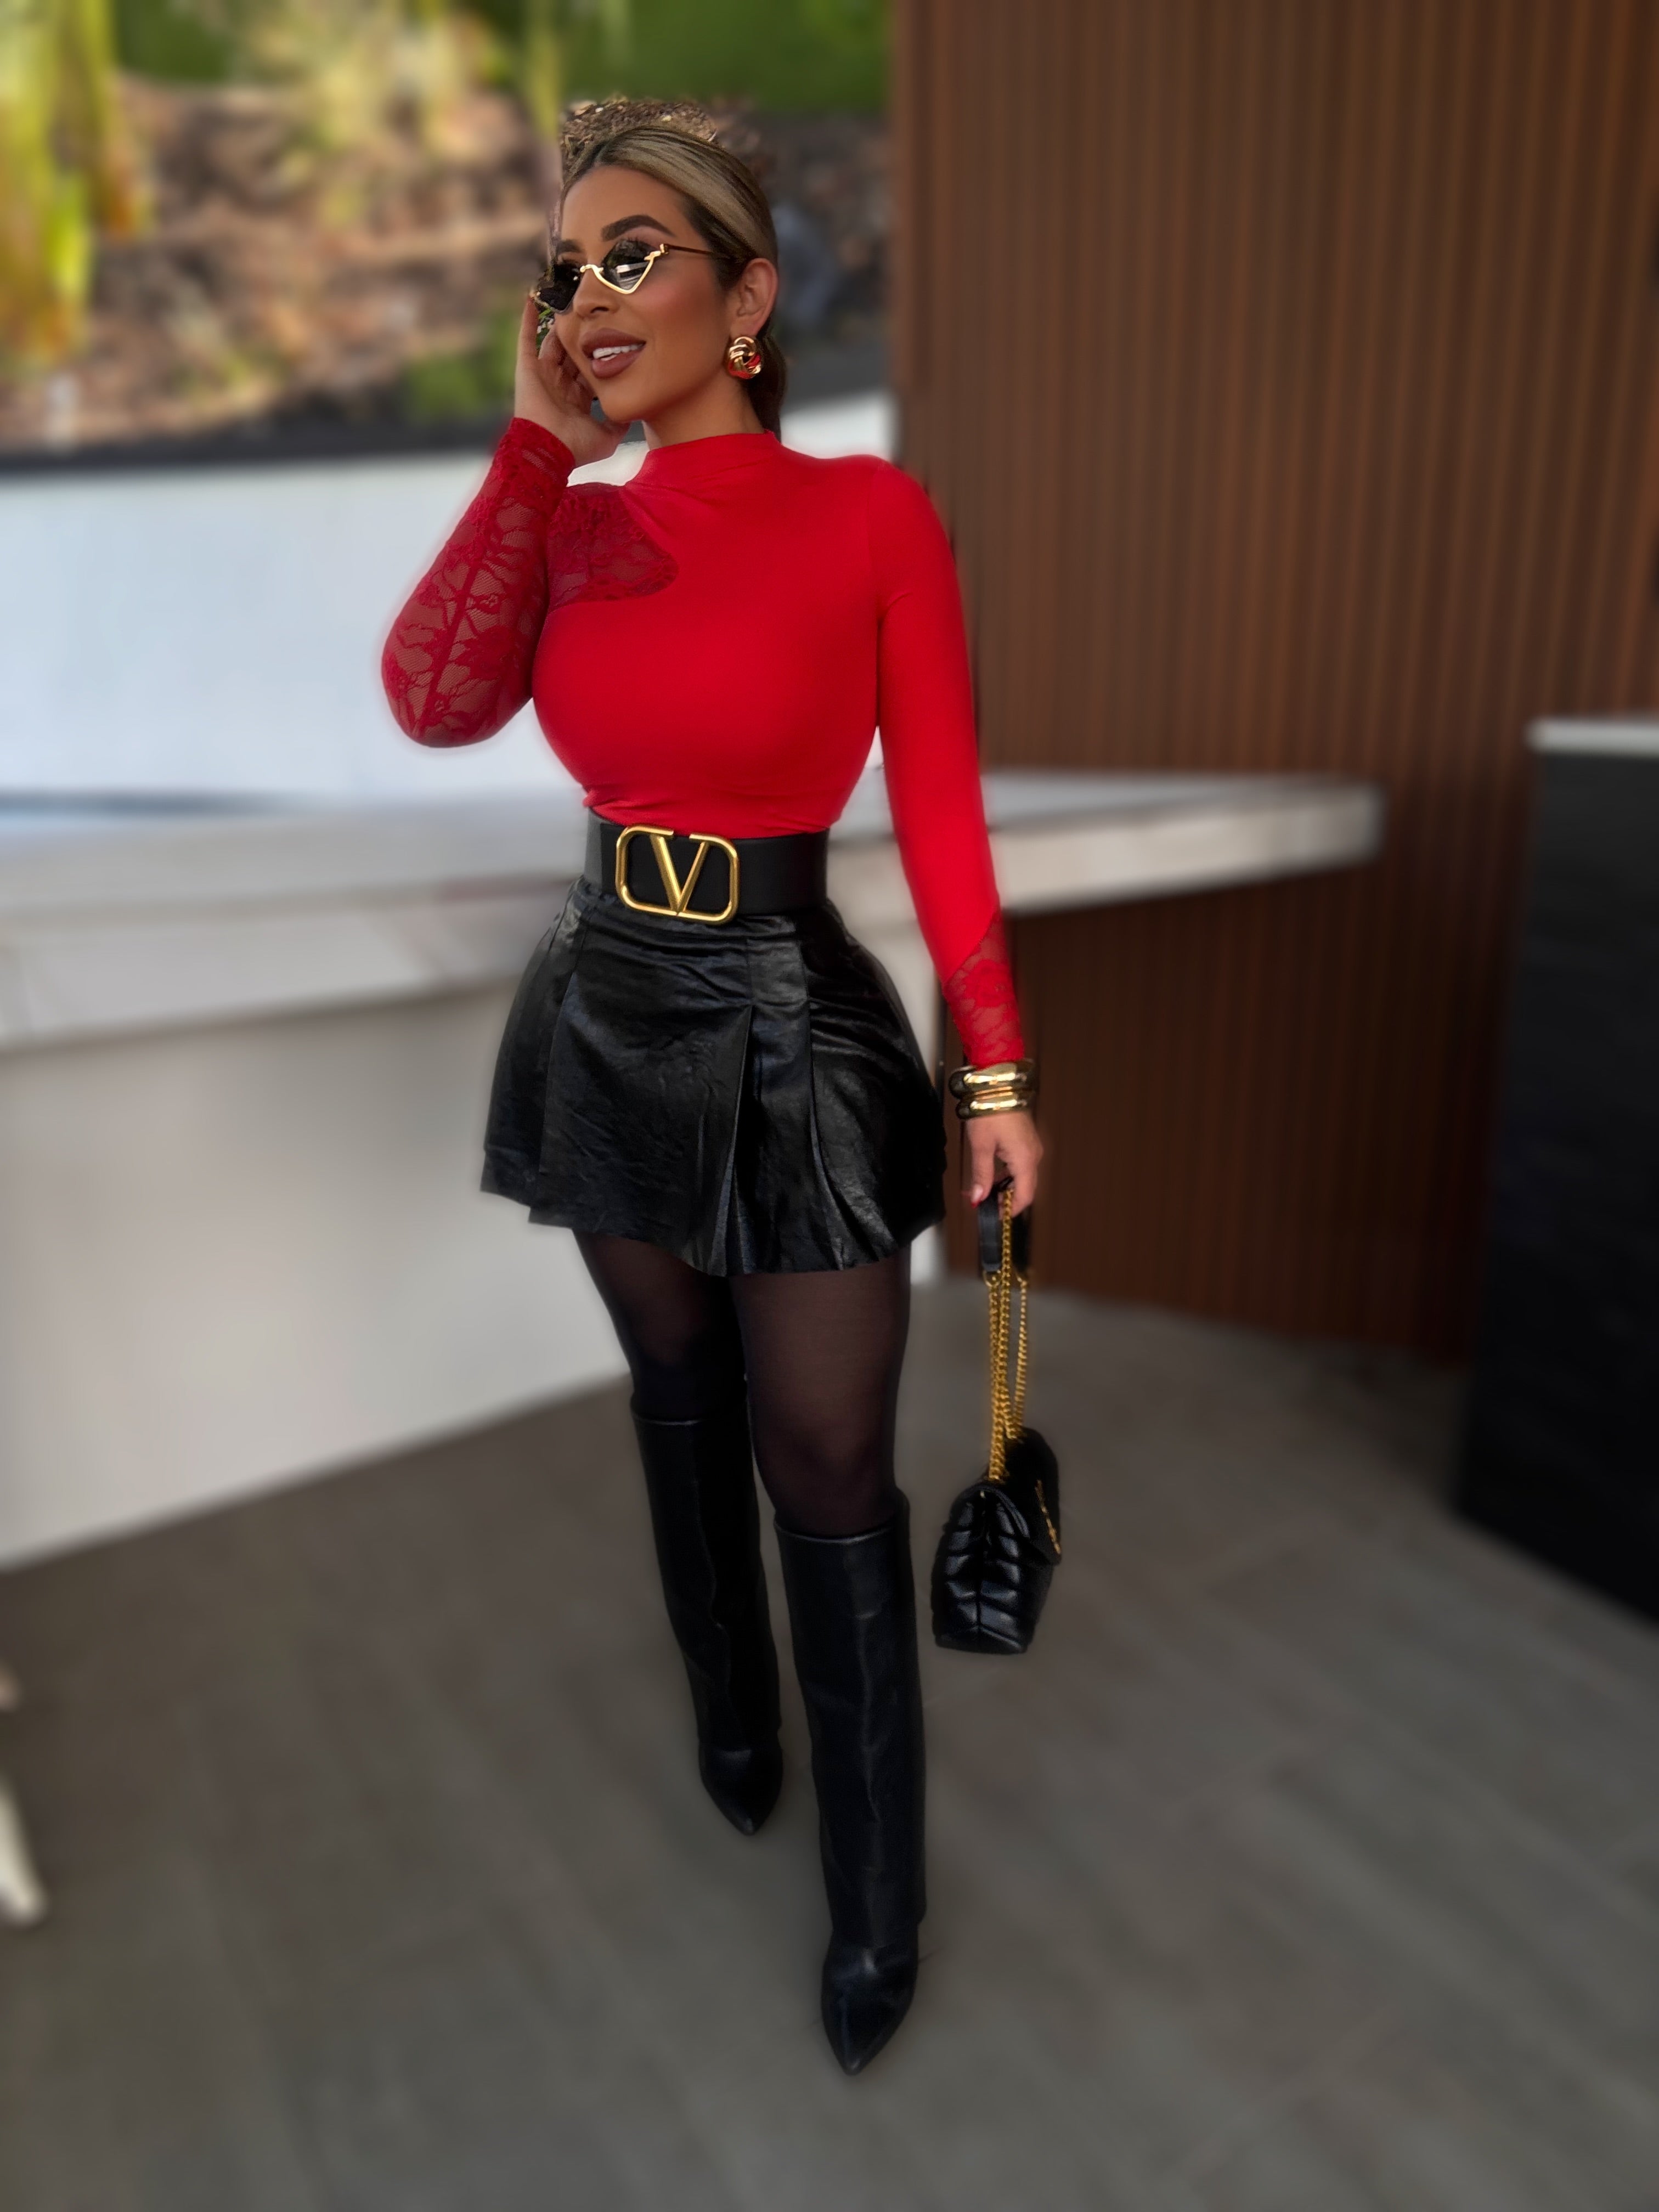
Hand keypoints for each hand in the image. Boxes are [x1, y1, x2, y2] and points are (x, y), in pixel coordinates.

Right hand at [513, 295, 622, 465]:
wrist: (547, 449)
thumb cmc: (576, 447)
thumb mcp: (608, 437)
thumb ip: (620, 422)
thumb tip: (636, 412)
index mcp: (577, 398)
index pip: (591, 369)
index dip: (602, 356)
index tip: (616, 336)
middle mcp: (560, 384)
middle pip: (574, 352)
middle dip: (584, 335)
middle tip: (595, 311)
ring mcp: (543, 374)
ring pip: (554, 341)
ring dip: (561, 322)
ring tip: (569, 296)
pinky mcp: (528, 367)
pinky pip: (527, 337)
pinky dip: (529, 318)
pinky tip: (533, 298)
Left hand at [962, 1107, 1041, 1215]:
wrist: (998, 1084)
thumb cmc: (990, 1112)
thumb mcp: (981, 1146)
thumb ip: (981, 1175)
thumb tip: (978, 1198)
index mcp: (1025, 1160)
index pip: (1024, 1196)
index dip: (1010, 1210)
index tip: (994, 1216)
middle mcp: (1034, 1155)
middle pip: (1024, 1188)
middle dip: (1005, 1200)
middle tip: (984, 1204)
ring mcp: (1032, 1147)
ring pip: (1021, 1177)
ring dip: (1004, 1187)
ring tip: (982, 1191)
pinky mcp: (1026, 1140)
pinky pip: (1020, 1164)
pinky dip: (1007, 1174)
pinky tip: (991, 1175)